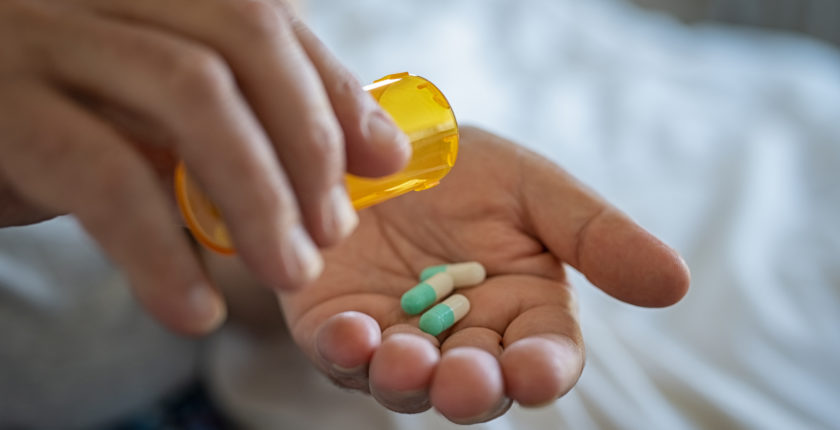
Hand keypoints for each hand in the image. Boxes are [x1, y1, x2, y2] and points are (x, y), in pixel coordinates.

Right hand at [0, 0, 408, 334]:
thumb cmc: (66, 123)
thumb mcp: (161, 107)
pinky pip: (105, 175)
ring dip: (258, 195)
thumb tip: (379, 150)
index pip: (264, 16)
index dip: (334, 90)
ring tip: (290, 270)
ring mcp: (42, 36)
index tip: (383, 162)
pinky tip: (195, 310)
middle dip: (307, 138)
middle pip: (240, 36)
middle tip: (334, 229)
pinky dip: (162, 250)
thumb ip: (256, 112)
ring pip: (189, 92)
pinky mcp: (0, 108)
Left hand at [279, 127, 689, 423]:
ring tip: (406, 357)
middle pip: (477, 384)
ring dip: (407, 379)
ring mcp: (397, 337)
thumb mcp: (534, 188)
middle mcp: (462, 337)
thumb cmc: (461, 166)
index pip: (544, 356)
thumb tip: (676, 283)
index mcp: (520, 308)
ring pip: (407, 382)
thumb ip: (595, 236)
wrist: (376, 143)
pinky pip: (339, 354)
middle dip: (472, 388)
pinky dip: (344, 351)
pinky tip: (350, 332)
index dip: (540, 371)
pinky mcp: (337, 326)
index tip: (532, 371)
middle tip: (467, 379)